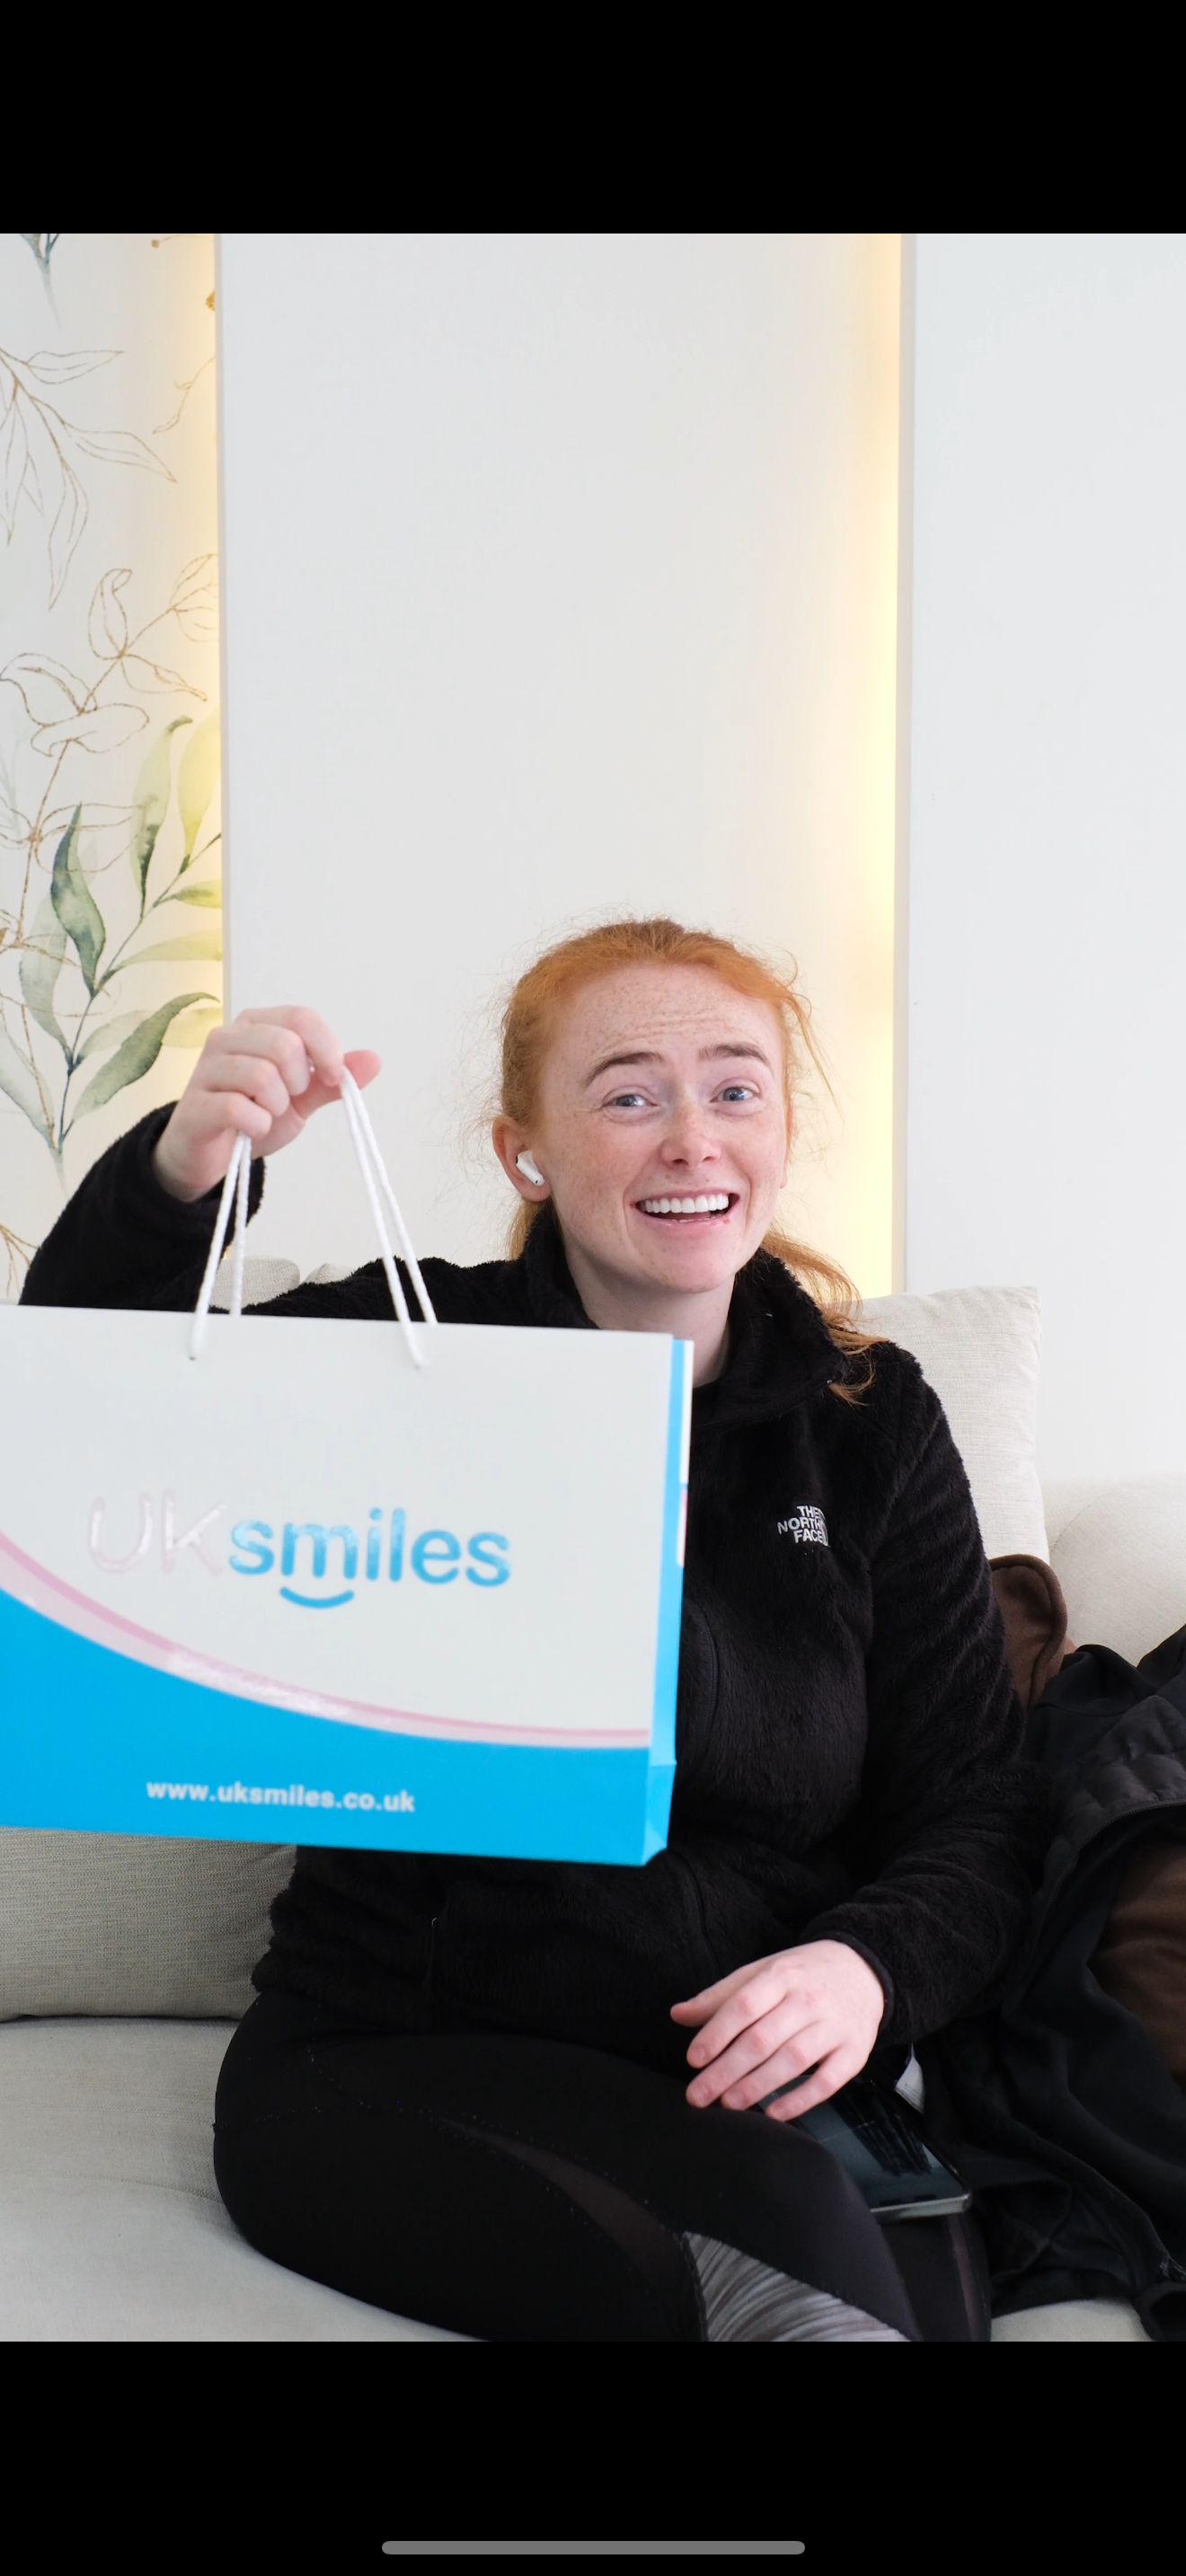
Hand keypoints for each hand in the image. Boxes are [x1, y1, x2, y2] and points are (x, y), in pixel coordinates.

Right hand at [152, 1006, 380, 1202]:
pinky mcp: (194, 1104)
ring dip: (277, 1105)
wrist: (212, 1156)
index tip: (331, 1077)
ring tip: (267, 1114)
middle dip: (299, 1081)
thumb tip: (374, 1059)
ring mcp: (206, 1068)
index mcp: (256, 1025)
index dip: (326, 1049)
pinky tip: (252, 1129)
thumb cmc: (252, 1116)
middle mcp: (227, 1037)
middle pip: (284, 1044)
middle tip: (288, 1100)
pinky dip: (257, 1124)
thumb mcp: (301, 1097)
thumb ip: (331, 1078)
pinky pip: (237, 1107)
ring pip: (261, 1074)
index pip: (301, 1018)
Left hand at [670, 1939, 884, 2121]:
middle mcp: (808, 1999)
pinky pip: (827, 2081)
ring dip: (757, 2085)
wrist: (863, 1970)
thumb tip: (677, 2015)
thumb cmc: (802, 1975)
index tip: (693, 2059)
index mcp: (781, 1975)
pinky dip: (800, 2100)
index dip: (716, 2033)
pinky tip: (773, 2113)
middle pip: (763, 2038)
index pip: (744, 2005)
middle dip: (726, 2070)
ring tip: (729, 2103)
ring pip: (793, 2060)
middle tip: (699, 2095)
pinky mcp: (855, 2052)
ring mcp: (834, 2026)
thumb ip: (721, 1996)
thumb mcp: (762, 1972)